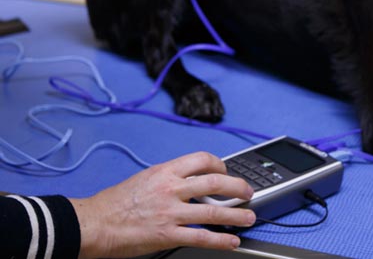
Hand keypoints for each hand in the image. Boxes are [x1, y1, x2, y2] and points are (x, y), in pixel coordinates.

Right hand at [70, 151, 255, 257]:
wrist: (94, 223)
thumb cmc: (115, 202)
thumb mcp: (145, 178)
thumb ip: (169, 179)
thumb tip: (188, 182)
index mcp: (165, 171)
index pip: (202, 159)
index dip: (220, 163)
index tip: (226, 170)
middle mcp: (171, 188)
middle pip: (214, 181)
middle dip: (237, 186)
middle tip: (247, 191)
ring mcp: (171, 212)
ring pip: (213, 210)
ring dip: (236, 214)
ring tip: (249, 217)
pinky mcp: (168, 235)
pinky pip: (201, 237)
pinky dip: (220, 240)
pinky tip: (231, 242)